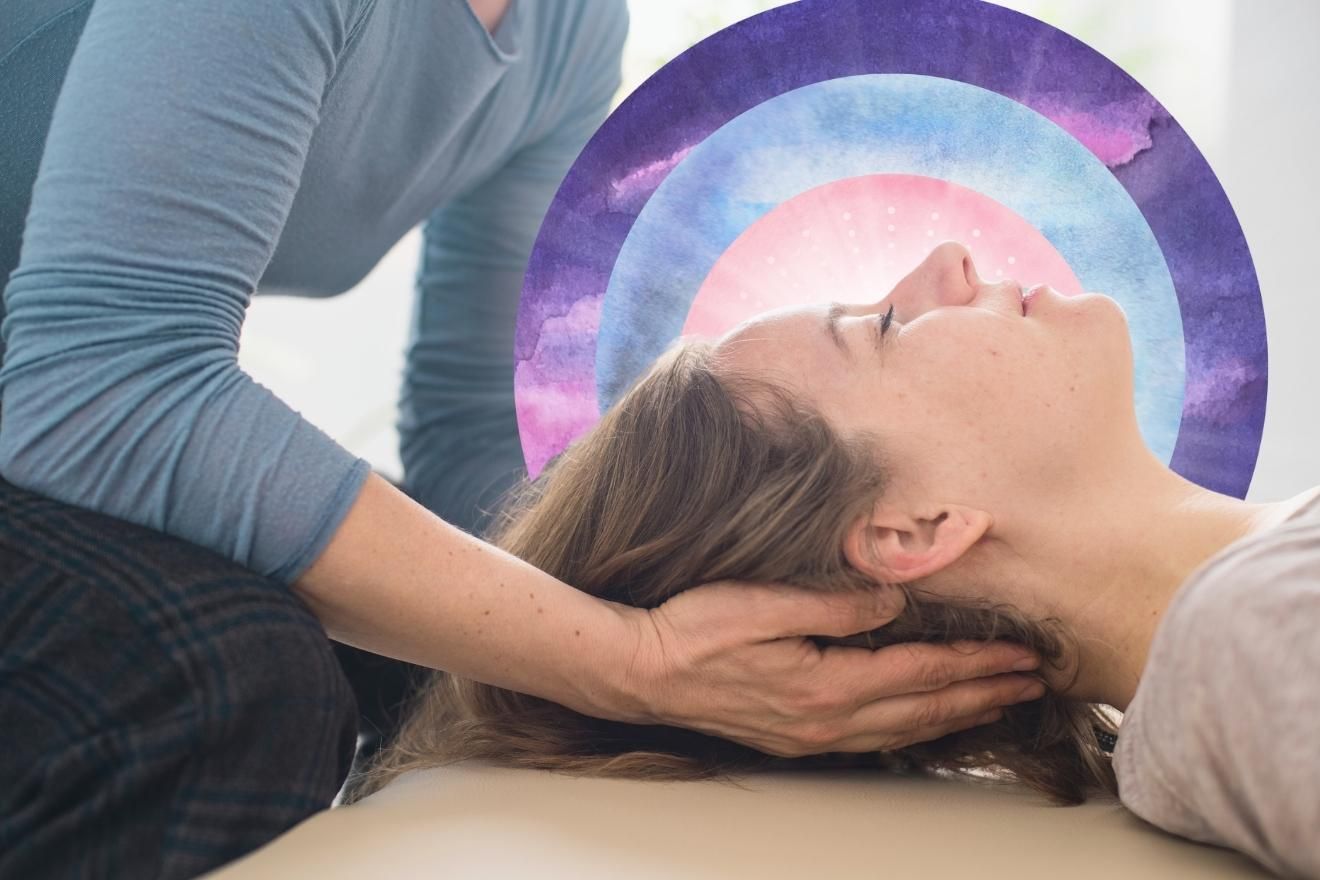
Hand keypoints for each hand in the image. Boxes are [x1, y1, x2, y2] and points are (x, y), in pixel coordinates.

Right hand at [615, 579, 1044, 757]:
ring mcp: (812, 736)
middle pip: (925, 711)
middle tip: (1032, 684)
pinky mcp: (796, 738)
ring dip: (956, 716)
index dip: (975, 663)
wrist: (641, 672)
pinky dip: (914, 730)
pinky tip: (925, 722)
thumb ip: (837, 604)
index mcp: (827, 685)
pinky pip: (874, 738)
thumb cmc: (695, 630)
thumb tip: (897, 599)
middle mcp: (828, 721)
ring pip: (904, 731)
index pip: (921, 673)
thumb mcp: (765, 603)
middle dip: (983, 695)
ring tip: (996, 703)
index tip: (1020, 654)